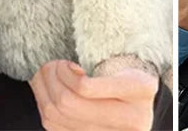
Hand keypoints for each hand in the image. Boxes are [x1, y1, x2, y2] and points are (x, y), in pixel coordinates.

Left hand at [30, 59, 157, 130]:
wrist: (144, 110)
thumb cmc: (132, 80)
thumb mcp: (130, 64)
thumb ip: (105, 63)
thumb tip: (63, 68)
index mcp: (138, 90)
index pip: (86, 87)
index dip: (67, 74)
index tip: (68, 64)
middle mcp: (127, 119)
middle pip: (67, 103)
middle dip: (51, 79)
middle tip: (51, 66)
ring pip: (56, 117)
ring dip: (43, 92)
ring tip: (47, 76)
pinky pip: (54, 128)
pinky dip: (44, 107)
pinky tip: (48, 93)